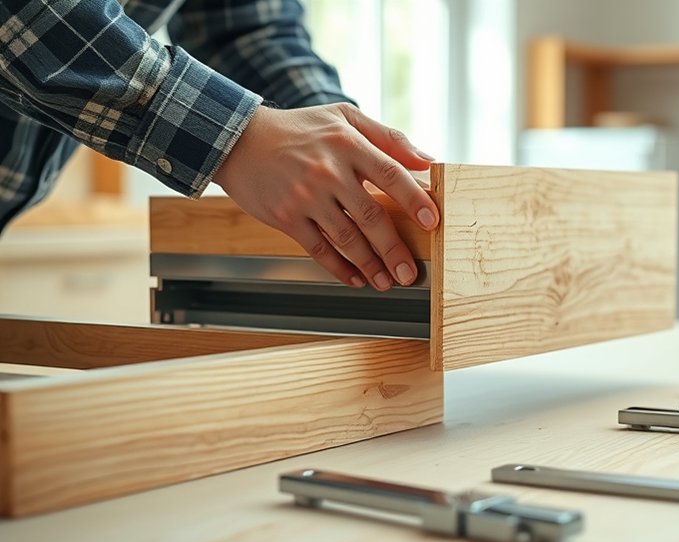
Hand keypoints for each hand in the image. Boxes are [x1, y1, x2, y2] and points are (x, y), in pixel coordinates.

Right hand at [213, 103, 437, 290]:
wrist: (240, 140)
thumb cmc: (300, 129)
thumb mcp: (345, 118)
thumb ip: (389, 138)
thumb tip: (428, 160)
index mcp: (348, 144)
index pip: (390, 174)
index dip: (414, 200)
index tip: (432, 222)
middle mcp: (327, 171)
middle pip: (371, 215)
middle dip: (394, 249)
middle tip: (410, 273)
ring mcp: (305, 196)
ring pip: (346, 238)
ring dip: (370, 265)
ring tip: (387, 281)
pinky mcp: (285, 217)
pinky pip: (318, 249)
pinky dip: (339, 268)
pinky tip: (355, 278)